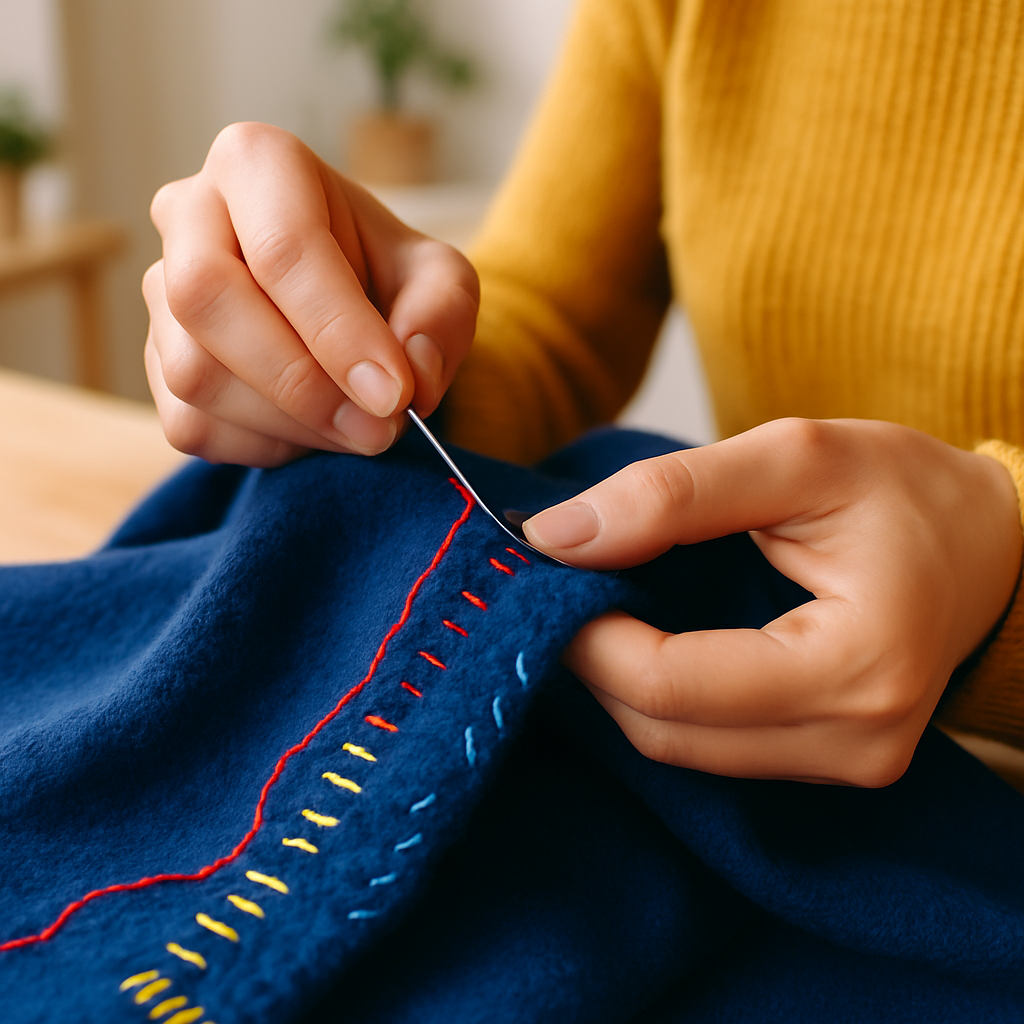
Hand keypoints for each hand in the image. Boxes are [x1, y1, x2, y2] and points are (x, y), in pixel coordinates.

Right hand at [143, 122, 478, 466]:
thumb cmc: (388, 278)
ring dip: (290, 423)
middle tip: (376, 429)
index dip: (339, 332)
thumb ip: (439, 318)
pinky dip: (263, 446)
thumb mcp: (440, 281)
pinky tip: (312, 430)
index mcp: (258, 163)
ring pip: (194, 373)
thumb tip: (412, 379)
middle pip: (207, 299)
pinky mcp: (154, 362)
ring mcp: (160, 291)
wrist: (349, 307)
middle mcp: (189, 214)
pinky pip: (190, 424)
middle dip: (301, 382)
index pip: (283, 248)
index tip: (395, 395)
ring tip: (357, 428)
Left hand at [524, 418, 1023, 785]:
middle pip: (666, 731)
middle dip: (594, 661)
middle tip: (564, 587)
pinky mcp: (830, 760)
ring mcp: (846, 763)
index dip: (591, 637)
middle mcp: (855, 741)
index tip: (551, 574)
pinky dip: (662, 697)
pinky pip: (710, 746)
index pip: (673, 686)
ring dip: (621, 683)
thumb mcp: (795, 458)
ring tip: (601, 606)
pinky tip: (648, 640)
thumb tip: (556, 536)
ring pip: (679, 748)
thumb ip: (672, 494)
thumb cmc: (906, 491)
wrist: (992, 543)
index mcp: (858, 665)